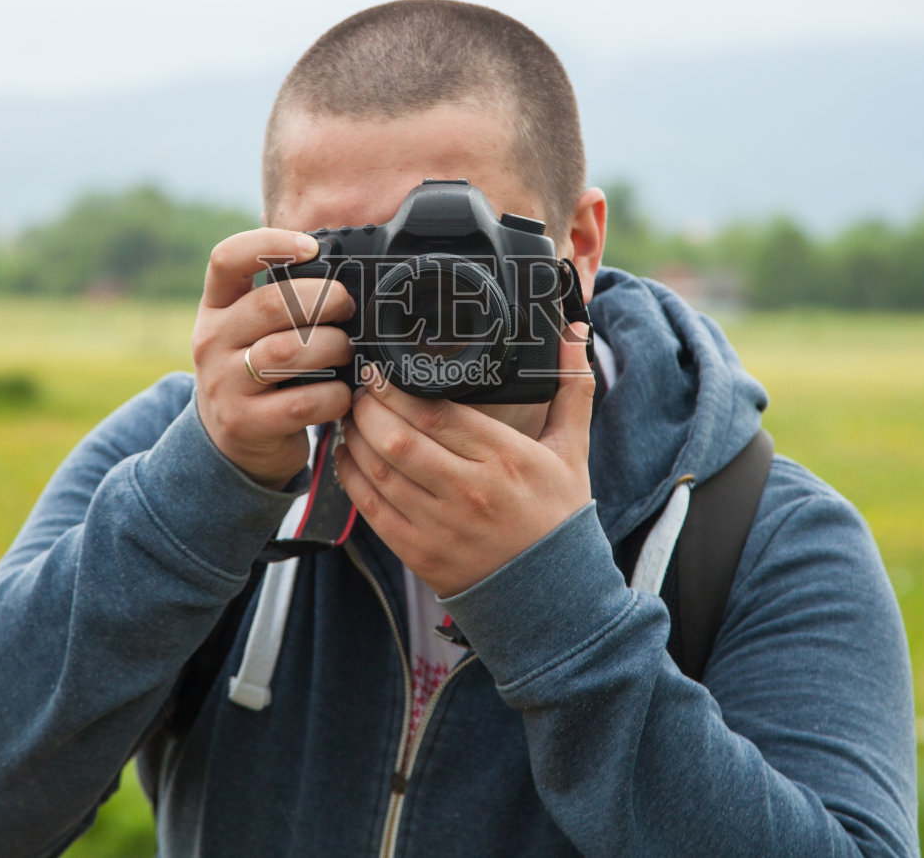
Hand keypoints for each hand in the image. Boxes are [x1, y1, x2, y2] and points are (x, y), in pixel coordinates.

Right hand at [193, 228, 354, 487]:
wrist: (230, 443)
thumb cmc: (259, 373)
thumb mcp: (253, 332)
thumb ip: (284, 301)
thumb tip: (347, 271)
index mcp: (215, 308)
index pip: (226, 259)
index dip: (271, 243)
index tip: (312, 247)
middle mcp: (211, 341)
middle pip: (270, 305)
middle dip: (322, 300)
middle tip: (347, 306)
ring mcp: (224, 384)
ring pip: (288, 352)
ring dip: (332, 346)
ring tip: (348, 350)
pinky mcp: (245, 424)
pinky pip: (301, 403)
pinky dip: (334, 396)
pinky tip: (343, 393)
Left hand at [333, 323, 594, 597]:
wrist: (551, 596)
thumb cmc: (558, 516)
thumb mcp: (572, 449)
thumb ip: (571, 387)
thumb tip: (576, 329)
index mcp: (505, 459)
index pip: (436, 415)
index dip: (396, 389)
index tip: (379, 369)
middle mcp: (469, 491)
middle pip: (398, 439)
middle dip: (368, 408)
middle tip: (357, 387)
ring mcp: (440, 525)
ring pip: (379, 470)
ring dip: (354, 438)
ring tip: (349, 414)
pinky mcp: (418, 552)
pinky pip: (370, 508)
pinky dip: (351, 476)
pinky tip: (347, 454)